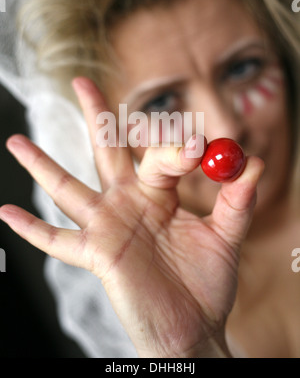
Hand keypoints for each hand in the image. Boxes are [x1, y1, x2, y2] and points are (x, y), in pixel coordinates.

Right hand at [0, 77, 263, 357]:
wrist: (193, 327)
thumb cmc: (206, 282)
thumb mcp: (226, 237)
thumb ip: (237, 201)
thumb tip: (252, 162)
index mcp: (158, 194)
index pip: (160, 155)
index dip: (178, 147)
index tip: (199, 145)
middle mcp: (128, 203)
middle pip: (106, 151)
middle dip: (96, 117)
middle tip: (80, 81)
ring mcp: (108, 227)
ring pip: (69, 190)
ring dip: (42, 166)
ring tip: (15, 141)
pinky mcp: (97, 254)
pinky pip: (57, 242)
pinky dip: (31, 229)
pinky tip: (6, 211)